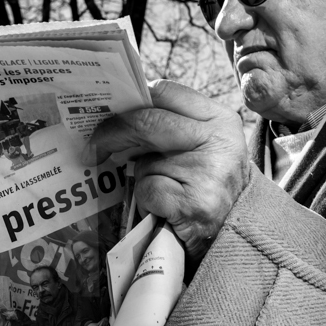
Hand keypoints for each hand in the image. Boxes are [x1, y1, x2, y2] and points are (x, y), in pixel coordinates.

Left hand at [84, 79, 249, 257]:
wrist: (232, 233)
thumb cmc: (207, 187)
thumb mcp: (202, 147)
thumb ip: (171, 126)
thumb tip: (119, 115)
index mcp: (220, 119)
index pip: (165, 92)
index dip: (130, 102)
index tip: (109, 113)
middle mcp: (218, 140)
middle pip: (147, 121)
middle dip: (112, 133)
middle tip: (93, 146)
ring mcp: (208, 171)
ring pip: (145, 161)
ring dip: (142, 177)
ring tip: (165, 189)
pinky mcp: (193, 203)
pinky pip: (146, 190)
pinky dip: (147, 201)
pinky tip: (166, 208)